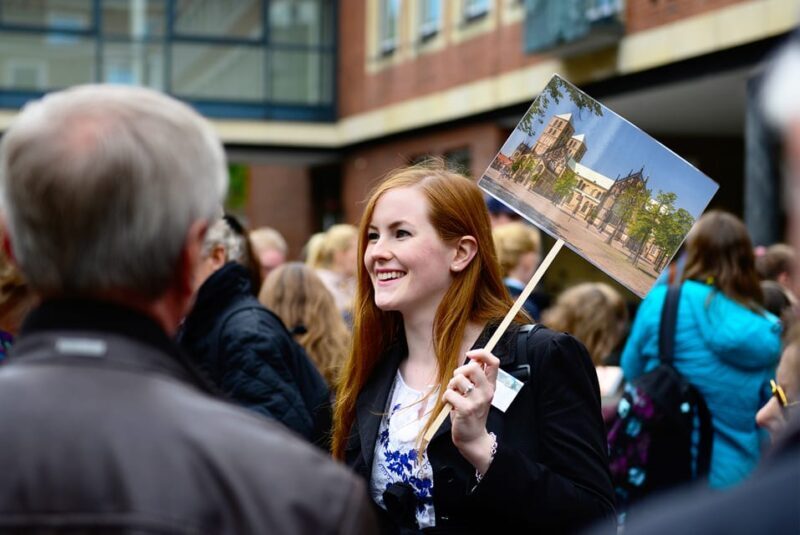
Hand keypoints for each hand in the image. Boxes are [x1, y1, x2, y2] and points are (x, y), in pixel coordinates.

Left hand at [442, 349, 499, 473]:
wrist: (472, 438)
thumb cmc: (471, 412)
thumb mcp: (477, 393)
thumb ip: (475, 378)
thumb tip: (471, 358)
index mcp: (491, 386)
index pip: (494, 362)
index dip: (481, 353)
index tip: (470, 354)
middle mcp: (487, 392)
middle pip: (473, 367)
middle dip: (460, 371)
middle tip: (458, 383)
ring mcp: (477, 401)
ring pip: (458, 379)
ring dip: (451, 385)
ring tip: (454, 395)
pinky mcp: (466, 409)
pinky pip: (450, 393)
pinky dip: (446, 397)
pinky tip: (449, 404)